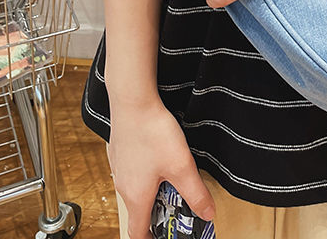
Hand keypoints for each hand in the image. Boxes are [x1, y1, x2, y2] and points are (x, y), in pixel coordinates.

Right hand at [107, 98, 214, 238]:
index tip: (162, 238)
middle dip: (156, 214)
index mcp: (137, 197)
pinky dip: (145, 173)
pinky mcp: (120, 152)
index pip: (137, 233)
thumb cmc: (153, 133)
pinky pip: (132, 171)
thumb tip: (208, 213)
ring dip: (151, 192)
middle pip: (138, 211)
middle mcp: (123, 186)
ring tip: (172, 181)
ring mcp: (119, 168)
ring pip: (135, 189)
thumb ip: (196, 193)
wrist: (133, 101)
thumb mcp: (182, 166)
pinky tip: (159, 157)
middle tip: (176, 209)